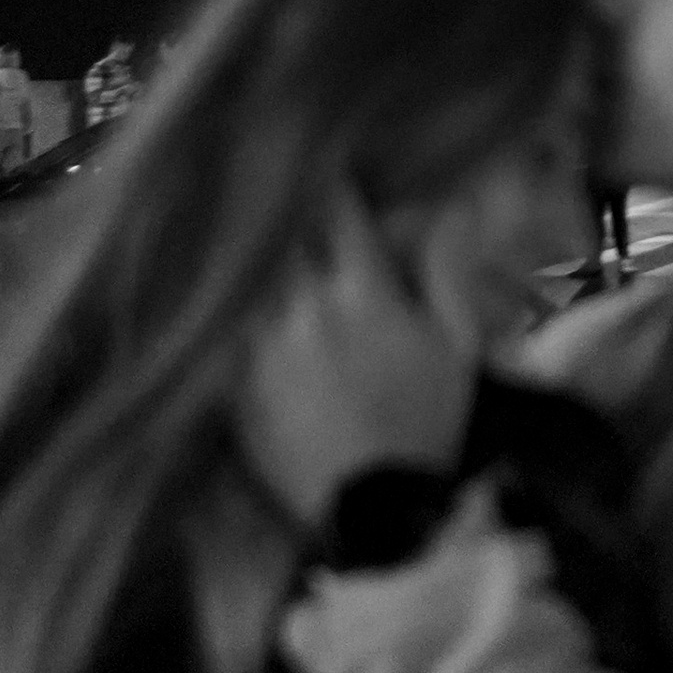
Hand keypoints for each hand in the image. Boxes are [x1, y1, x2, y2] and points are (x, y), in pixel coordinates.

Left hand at [234, 186, 474, 532]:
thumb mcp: (456, 345)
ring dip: (250, 250)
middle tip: (278, 184)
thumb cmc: (427, 421)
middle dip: (283, 205)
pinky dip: (226, 306)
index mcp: (364, 290)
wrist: (378, 511)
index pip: (339, 208)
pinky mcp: (236, 386)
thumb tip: (452, 206)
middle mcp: (305, 306)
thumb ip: (447, 270)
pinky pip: (222, 328)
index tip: (332, 161)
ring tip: (239, 227)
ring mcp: (262, 346)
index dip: (334, 179)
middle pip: (280, 231)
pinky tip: (216, 296)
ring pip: (245, 273)